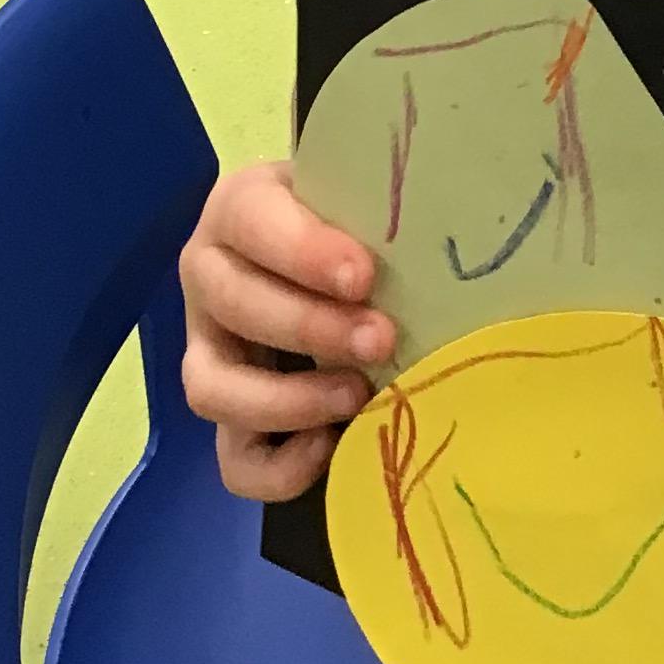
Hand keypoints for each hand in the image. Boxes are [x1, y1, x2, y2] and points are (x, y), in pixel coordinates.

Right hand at [179, 159, 393, 502]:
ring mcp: (207, 349)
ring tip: (358, 395)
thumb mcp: (361, 196)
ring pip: (213, 387)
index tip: (364, 277)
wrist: (338, 257)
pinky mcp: (230, 414)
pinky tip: (331, 445)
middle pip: (235, 305)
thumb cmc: (356, 218)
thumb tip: (456, 223)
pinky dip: (278, 467)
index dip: (304, 253)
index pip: (252, 221)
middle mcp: (209, 275)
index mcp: (239, 207)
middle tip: (381, 339)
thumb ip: (387, 209)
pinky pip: (233, 460)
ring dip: (287, 400)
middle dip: (311, 328)